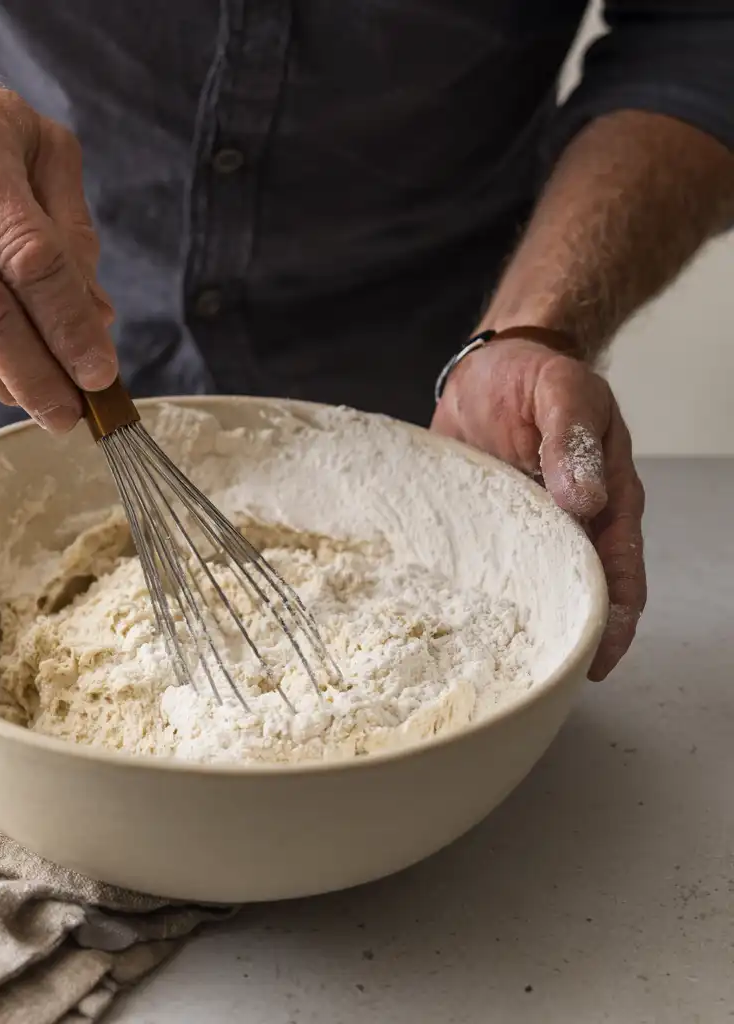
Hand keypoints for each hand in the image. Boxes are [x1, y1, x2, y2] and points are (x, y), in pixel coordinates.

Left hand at [431, 336, 645, 679]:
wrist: (489, 366)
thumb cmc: (536, 377)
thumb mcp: (563, 394)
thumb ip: (572, 442)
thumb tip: (585, 501)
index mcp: (602, 501)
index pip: (617, 572)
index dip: (614, 621)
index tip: (598, 661)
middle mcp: (562, 527)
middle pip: (569, 595)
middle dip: (559, 639)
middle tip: (535, 681)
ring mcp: (516, 532)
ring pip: (520, 590)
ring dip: (509, 626)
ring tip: (484, 669)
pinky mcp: (475, 527)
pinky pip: (473, 568)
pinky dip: (462, 595)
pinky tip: (440, 621)